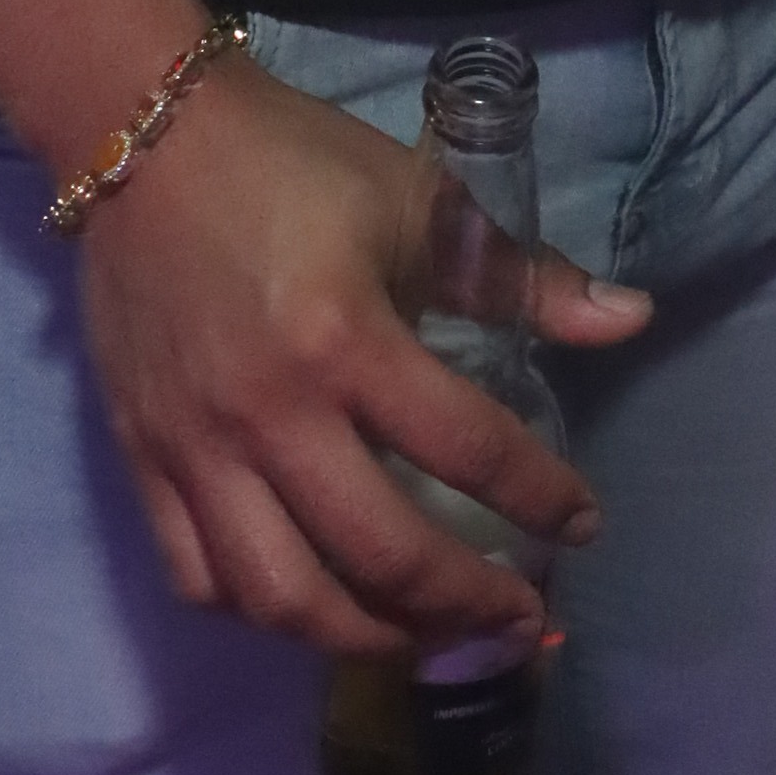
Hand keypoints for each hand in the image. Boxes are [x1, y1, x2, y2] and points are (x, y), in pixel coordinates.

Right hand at [76, 57, 652, 653]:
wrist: (146, 138)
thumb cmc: (293, 163)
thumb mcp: (418, 199)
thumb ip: (523, 275)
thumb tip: (633, 318)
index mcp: (347, 337)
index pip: (467, 449)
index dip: (541, 497)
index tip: (582, 524)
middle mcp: (270, 413)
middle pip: (379, 555)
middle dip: (465, 604)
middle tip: (515, 614)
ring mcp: (197, 447)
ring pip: (282, 598)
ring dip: (366, 635)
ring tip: (422, 631)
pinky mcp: (142, 460)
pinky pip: (200, 579)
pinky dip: (262, 614)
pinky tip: (314, 603)